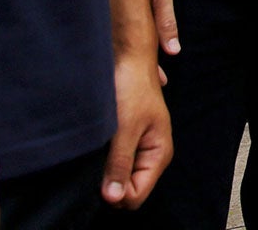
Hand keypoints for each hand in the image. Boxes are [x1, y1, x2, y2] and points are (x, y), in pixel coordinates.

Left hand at [101, 48, 170, 208]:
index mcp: (160, 153)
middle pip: (128, 189)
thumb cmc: (131, 88)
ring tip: (99, 147)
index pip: (136, 195)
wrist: (128, 58)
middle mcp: (152, 154)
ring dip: (106, 169)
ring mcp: (139, 147)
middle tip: (99, 158)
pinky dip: (104, 160)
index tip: (101, 173)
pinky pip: (115, 164)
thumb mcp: (125, 129)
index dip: (116, 192)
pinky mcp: (127, 140)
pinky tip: (98, 145)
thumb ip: (120, 164)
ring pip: (119, 177)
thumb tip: (114, 198)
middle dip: (111, 181)